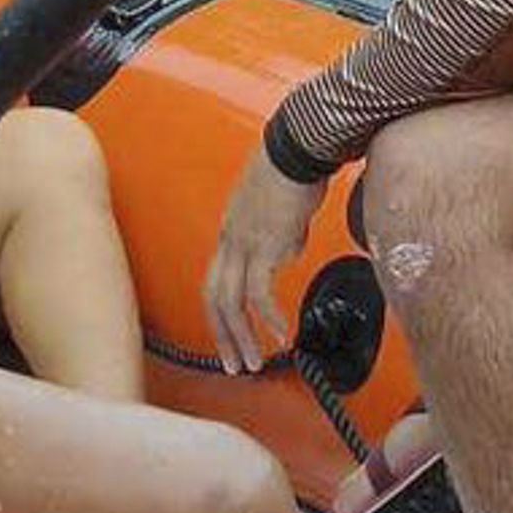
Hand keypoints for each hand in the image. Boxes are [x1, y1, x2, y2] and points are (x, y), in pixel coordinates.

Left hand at [202, 149, 328, 374]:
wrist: (297, 147)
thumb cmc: (292, 168)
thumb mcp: (277, 209)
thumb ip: (278, 234)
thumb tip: (288, 251)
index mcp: (230, 232)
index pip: (215, 282)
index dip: (221, 315)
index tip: (232, 337)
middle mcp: (231, 240)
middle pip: (214, 298)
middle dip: (223, 337)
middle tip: (236, 365)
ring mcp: (245, 243)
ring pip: (230, 302)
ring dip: (242, 337)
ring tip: (255, 362)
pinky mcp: (266, 245)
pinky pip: (259, 291)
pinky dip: (268, 316)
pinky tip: (281, 332)